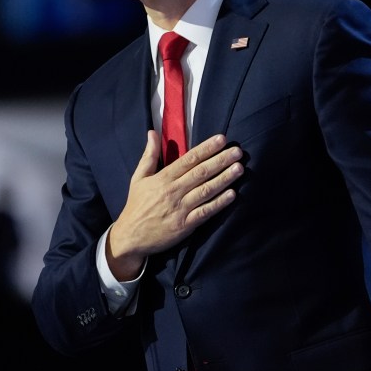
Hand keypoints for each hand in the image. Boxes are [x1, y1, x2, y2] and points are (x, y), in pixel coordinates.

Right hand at [106, 131, 243, 279]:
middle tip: (238, 151)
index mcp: (163, 178)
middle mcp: (173, 191)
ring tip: (239, 168)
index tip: (221, 139)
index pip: (189, 159)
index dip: (206, 149)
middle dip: (221, 160)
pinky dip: (219, 203)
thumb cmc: (136, 205)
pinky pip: (205, 212)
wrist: (130, 237)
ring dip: (224, 179)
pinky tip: (232, 194)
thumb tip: (152, 133)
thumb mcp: (138, 178)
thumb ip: (149, 155)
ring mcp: (180, 209)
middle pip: (201, 172)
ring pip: (206, 190)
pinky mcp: (185, 226)